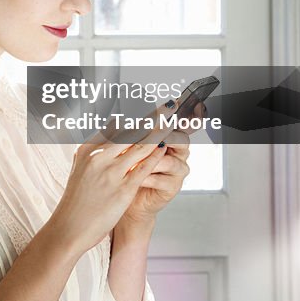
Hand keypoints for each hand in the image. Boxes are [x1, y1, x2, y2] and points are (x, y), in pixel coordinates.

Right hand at [51, 122, 171, 256]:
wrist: (69, 228)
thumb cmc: (75, 202)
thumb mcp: (79, 170)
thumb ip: (93, 154)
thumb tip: (102, 140)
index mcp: (87, 151)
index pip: (114, 127)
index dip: (134, 116)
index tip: (148, 109)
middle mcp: (99, 158)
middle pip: (129, 131)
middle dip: (150, 118)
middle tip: (166, 108)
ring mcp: (111, 173)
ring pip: (139, 146)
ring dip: (157, 132)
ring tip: (171, 122)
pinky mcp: (123, 189)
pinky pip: (143, 167)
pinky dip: (156, 156)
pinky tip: (164, 148)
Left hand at [120, 102, 203, 225]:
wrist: (124, 196)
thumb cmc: (126, 169)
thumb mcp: (125, 147)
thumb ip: (129, 131)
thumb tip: (119, 115)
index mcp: (167, 137)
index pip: (177, 122)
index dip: (178, 114)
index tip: (173, 104)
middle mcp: (176, 151)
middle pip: (180, 138)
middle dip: (165, 135)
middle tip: (150, 135)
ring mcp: (177, 170)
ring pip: (170, 160)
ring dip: (151, 160)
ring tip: (134, 162)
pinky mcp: (173, 187)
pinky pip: (163, 180)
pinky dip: (148, 178)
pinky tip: (137, 178)